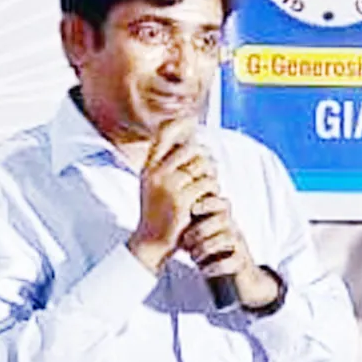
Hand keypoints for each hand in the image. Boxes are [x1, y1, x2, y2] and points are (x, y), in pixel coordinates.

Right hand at [127, 120, 218, 272]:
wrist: (151, 243)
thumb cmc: (159, 214)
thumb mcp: (157, 186)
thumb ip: (170, 166)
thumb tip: (193, 143)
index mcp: (148, 168)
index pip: (163, 136)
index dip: (179, 123)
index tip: (192, 118)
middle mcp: (156, 173)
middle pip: (192, 149)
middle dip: (206, 158)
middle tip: (209, 171)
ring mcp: (168, 186)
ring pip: (202, 166)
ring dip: (211, 176)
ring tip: (207, 189)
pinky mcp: (182, 200)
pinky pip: (208, 185)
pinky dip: (213, 192)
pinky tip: (207, 201)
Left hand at [180, 193, 279, 310]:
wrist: (230, 279)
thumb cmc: (208, 253)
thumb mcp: (198, 235)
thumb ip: (188, 223)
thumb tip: (164, 214)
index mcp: (222, 220)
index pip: (222, 204)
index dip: (209, 203)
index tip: (193, 209)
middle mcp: (232, 230)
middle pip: (222, 219)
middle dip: (201, 230)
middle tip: (186, 242)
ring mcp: (239, 246)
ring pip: (227, 238)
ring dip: (206, 248)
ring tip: (193, 257)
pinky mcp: (241, 263)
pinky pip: (233, 261)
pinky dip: (215, 266)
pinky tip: (203, 270)